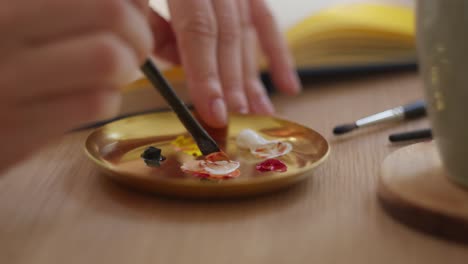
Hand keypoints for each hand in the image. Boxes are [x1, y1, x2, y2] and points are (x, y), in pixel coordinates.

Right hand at [0, 0, 152, 171]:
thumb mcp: (14, 17)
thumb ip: (65, 8)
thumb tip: (136, 5)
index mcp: (7, 3)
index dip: (129, 0)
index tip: (132, 9)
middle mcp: (0, 29)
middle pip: (112, 15)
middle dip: (137, 31)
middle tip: (131, 44)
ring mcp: (4, 84)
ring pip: (110, 60)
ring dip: (125, 67)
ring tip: (110, 71)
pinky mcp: (15, 130)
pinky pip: (96, 103)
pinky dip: (107, 98)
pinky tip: (89, 97)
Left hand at [148, 0, 301, 127]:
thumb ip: (147, 18)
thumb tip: (172, 58)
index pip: (200, 30)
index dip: (206, 73)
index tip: (212, 110)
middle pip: (228, 36)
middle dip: (232, 82)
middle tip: (234, 119)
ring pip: (248, 33)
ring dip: (253, 76)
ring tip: (258, 112)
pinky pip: (266, 20)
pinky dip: (277, 54)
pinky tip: (288, 85)